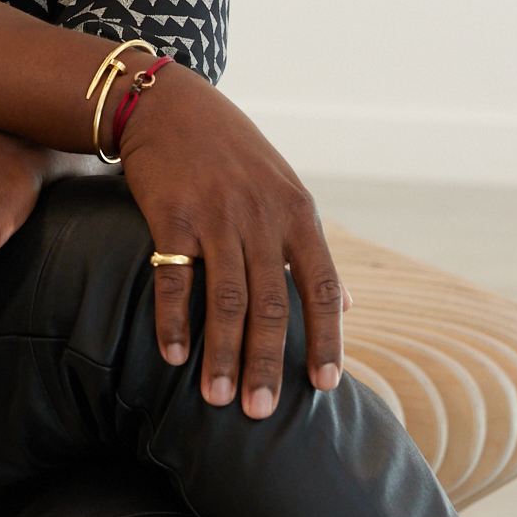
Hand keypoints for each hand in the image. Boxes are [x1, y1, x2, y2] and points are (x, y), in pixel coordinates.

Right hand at [118, 65, 347, 419]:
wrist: (169, 104)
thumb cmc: (232, 152)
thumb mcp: (284, 188)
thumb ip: (311, 247)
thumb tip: (347, 305)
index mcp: (298, 212)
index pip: (323, 287)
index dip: (327, 339)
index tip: (324, 386)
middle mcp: (261, 216)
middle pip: (271, 305)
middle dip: (267, 363)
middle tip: (261, 413)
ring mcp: (215, 216)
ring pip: (225, 299)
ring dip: (221, 354)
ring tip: (217, 397)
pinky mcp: (170, 215)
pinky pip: (174, 279)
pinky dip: (173, 321)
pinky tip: (173, 356)